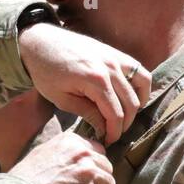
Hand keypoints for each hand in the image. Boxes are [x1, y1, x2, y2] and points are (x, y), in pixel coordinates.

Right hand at [9, 132, 114, 183]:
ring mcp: (89, 174)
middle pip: (107, 167)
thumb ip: (63, 152)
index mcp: (72, 142)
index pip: (98, 150)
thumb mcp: (43, 153)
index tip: (83, 175)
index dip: (93, 165)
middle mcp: (84, 155)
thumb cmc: (25, 180)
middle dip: (97, 181)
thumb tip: (73, 158)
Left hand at [18, 23, 150, 143]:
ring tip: (124, 117)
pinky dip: (140, 85)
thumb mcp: (62, 100)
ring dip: (136, 105)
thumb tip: (104, 128)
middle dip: (124, 123)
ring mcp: (115, 57)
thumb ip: (87, 114)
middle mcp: (111, 67)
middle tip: (113, 133)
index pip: (116, 114)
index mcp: (96, 81)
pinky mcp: (115, 53)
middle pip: (131, 103)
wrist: (41, 42)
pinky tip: (131, 97)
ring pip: (142, 84)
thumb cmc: (46, 72)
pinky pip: (139, 69)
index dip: (114, 132)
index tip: (108, 141)